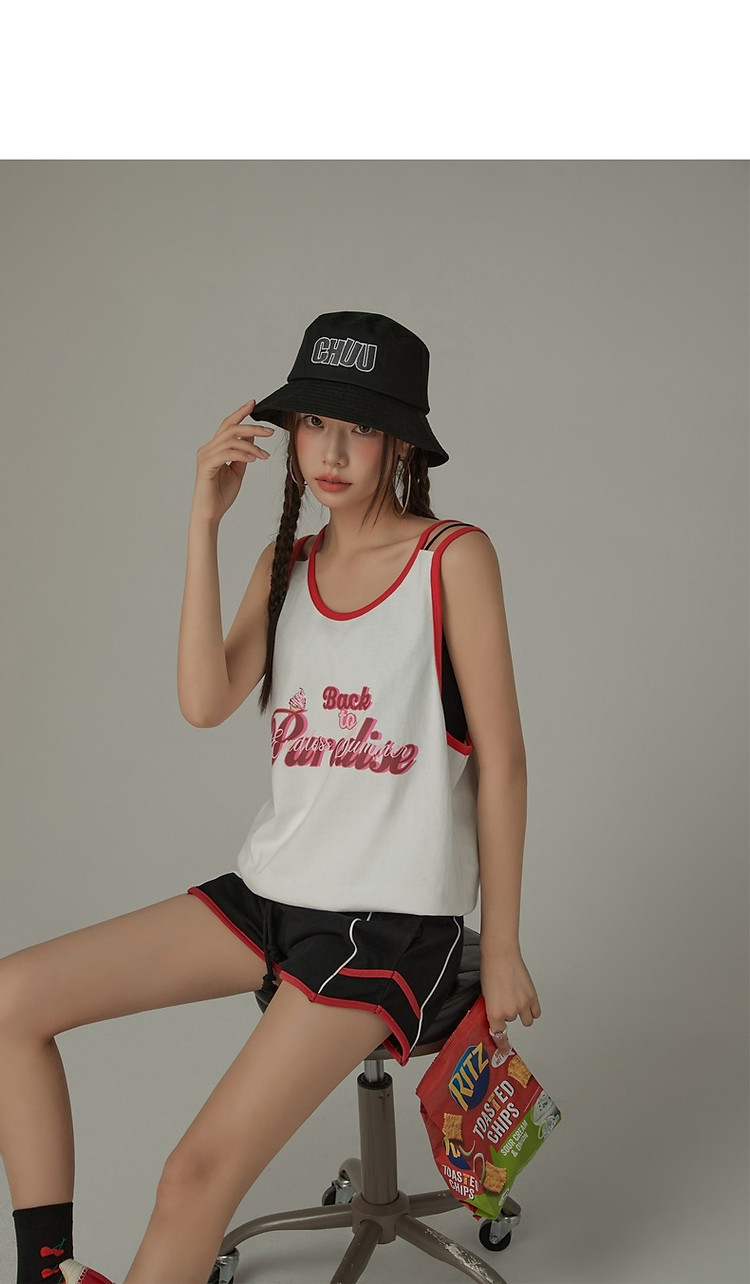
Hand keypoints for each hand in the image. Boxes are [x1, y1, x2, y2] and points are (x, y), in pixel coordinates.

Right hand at [191, 398, 275, 523]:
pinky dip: (242, 454)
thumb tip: (251, 437)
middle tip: (270, 431)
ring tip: (264, 456)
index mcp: (214, 448)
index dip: (240, 413)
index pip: (228, 425)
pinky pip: (226, 454)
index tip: (253, 403)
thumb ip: (243, 453)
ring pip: (231, 440)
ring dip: (252, 446)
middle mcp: (207, 449)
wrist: (210, 514)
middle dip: (252, 427)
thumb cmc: (221, 495)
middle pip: (230, 428)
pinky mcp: (206, 466)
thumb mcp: (237, 470)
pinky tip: (254, 459)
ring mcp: (205, 457)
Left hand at [480, 946, 540, 1056]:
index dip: (502, 1045)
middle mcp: (510, 1011)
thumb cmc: (490, 970)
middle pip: (511, 1022)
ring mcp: (523, 1005)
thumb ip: (492, 1008)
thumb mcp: (485, 994)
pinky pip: (536, 1013)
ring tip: (515, 999)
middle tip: (504, 1001)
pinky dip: (532, 1009)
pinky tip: (526, 1001)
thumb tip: (496, 1017)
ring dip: (521, 1013)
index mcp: (494, 1013)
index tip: (504, 1050)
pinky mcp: (533, 997)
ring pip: (526, 1020)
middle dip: (508, 1014)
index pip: (499, 1036)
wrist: (500, 954)